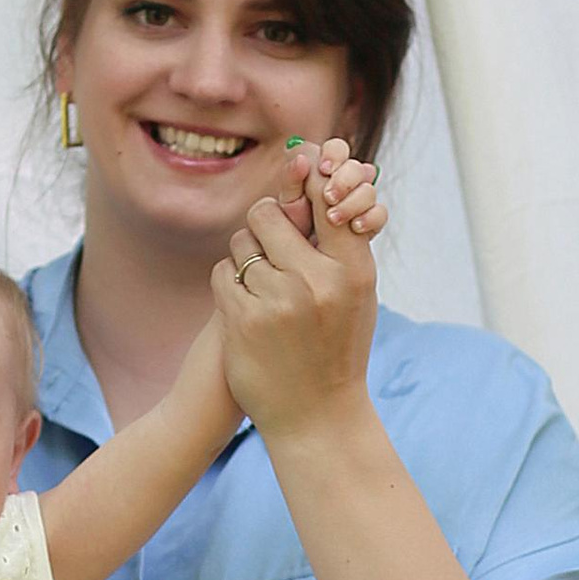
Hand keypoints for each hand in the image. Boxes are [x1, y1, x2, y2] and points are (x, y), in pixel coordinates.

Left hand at [211, 145, 381, 438]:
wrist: (316, 415)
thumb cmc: (337, 347)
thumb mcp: (355, 295)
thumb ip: (339, 244)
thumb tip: (319, 184)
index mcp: (352, 272)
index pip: (326, 200)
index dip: (308, 179)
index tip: (300, 165)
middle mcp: (316, 283)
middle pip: (270, 216)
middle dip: (264, 223)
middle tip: (267, 240)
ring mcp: (277, 302)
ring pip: (241, 245)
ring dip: (244, 258)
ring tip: (261, 286)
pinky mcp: (242, 321)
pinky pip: (223, 275)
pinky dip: (229, 285)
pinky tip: (243, 306)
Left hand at [274, 134, 386, 245]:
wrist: (304, 261)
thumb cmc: (292, 230)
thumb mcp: (287, 204)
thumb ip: (291, 178)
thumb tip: (296, 152)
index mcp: (324, 171)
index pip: (336, 149)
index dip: (333, 155)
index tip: (324, 169)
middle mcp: (345, 183)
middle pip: (356, 167)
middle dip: (344, 180)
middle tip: (328, 197)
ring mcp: (360, 201)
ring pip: (369, 189)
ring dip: (352, 202)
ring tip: (333, 218)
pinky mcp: (370, 222)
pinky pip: (379, 213)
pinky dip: (369, 218)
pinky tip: (356, 227)